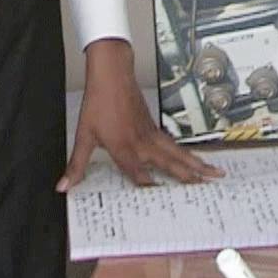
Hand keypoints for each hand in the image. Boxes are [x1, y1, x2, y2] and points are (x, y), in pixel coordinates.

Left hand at [60, 39, 219, 189]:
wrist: (112, 74)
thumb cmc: (98, 102)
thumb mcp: (84, 135)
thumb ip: (76, 164)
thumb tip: (64, 185)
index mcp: (124, 147)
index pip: (138, 174)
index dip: (148, 188)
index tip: (160, 202)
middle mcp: (141, 143)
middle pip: (169, 163)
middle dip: (188, 177)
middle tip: (207, 185)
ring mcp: (151, 134)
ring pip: (177, 153)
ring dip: (195, 164)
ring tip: (213, 173)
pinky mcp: (154, 127)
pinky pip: (173, 144)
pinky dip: (186, 154)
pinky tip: (194, 159)